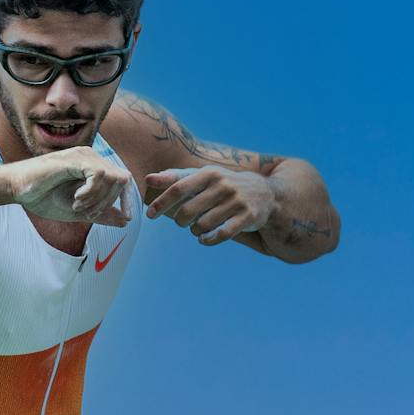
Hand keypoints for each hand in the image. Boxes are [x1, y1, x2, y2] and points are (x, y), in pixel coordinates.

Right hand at [5, 147, 132, 226]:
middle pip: (122, 179)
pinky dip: (91, 192)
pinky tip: (76, 200)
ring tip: (78, 206)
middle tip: (88, 214)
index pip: (123, 180)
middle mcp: (91, 157)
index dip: (128, 199)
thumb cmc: (42, 197)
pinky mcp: (74, 159)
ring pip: (112, 177)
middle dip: (110, 203)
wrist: (16, 189)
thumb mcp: (78, 211)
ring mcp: (83, 156)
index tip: (127, 217)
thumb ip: (101, 214)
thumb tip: (125, 221)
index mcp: (93, 167)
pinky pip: (98, 175)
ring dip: (98, 199)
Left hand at [143, 167, 277, 245]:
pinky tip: (204, 239)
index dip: (161, 203)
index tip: (150, 215)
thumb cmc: (223, 184)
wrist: (265, 194)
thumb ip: (175, 177)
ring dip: (195, 231)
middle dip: (180, 221)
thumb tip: (148, 179)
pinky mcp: (247, 217)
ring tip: (198, 228)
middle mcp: (223, 185)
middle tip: (183, 221)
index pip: (178, 188)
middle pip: (187, 211)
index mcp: (209, 173)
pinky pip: (220, 235)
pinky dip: (207, 240)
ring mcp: (236, 201)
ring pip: (202, 225)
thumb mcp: (202, 176)